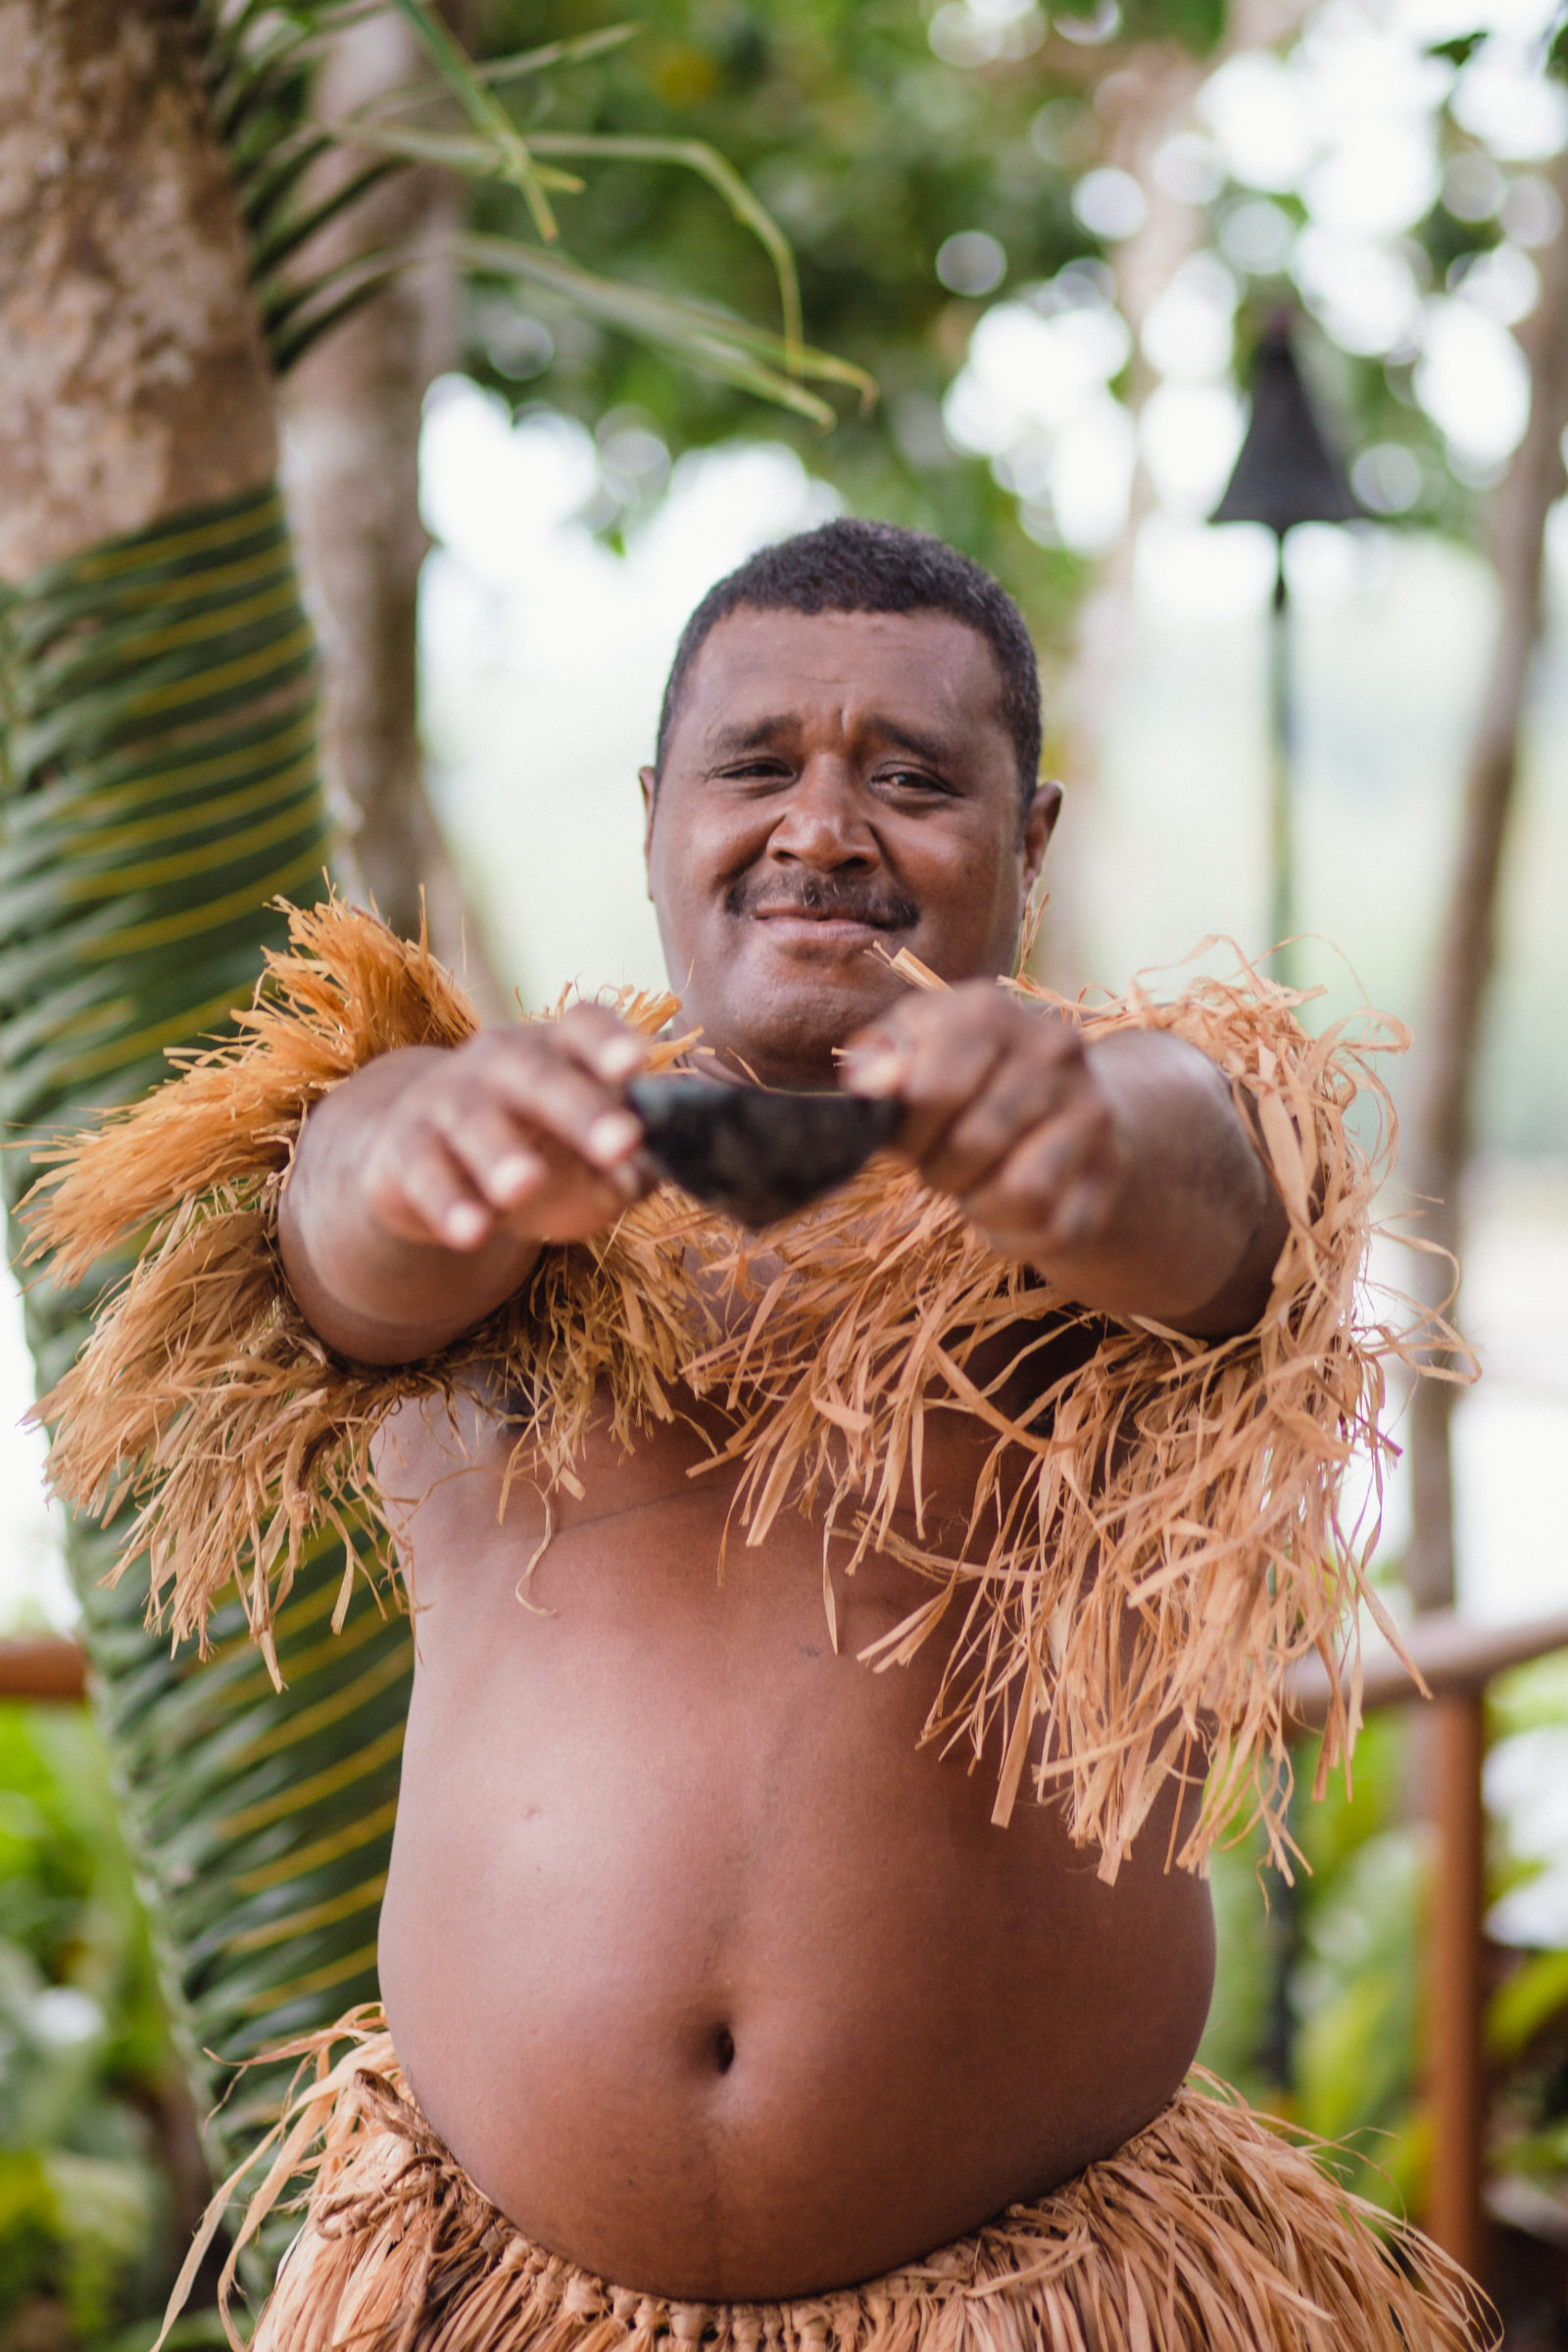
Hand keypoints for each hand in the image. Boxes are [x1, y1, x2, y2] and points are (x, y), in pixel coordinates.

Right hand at [360, 1006, 652, 1253]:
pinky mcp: (403, 1150)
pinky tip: (471, 1232)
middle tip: (622, 1143)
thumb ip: (624, 1173)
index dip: (608, 1040)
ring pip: (473, 1120)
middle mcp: (499, 1063)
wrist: (423, 1163)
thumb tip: (636, 1178)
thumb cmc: (534, 1153)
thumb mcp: (586, 1165)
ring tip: (526, 1185)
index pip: (583, 1027)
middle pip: (538, 1074)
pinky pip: (424, 1173)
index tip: (635, 1064)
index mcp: (556, 1052)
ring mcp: (446, 1101)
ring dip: (500, 1153)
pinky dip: (447, 1203)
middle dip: (581, 1108)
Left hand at [840, 983, 1124, 1258]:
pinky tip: (1005, 1209)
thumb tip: (868, 1082)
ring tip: (974, 1182)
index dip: (904, 1131)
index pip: (932, 1093)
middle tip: (938, 1161)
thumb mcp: (909, 1052)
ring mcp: (1092, 1108)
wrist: (1055, 1094)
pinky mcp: (1111, 1168)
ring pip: (1025, 1192)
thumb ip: (877, 1062)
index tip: (903, 1133)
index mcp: (988, 1010)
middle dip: (938, 1169)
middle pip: (974, 1146)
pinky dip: (1015, 1236)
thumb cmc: (959, 1077)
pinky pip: (1056, 1231)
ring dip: (981, 1204)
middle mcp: (1054, 1048)